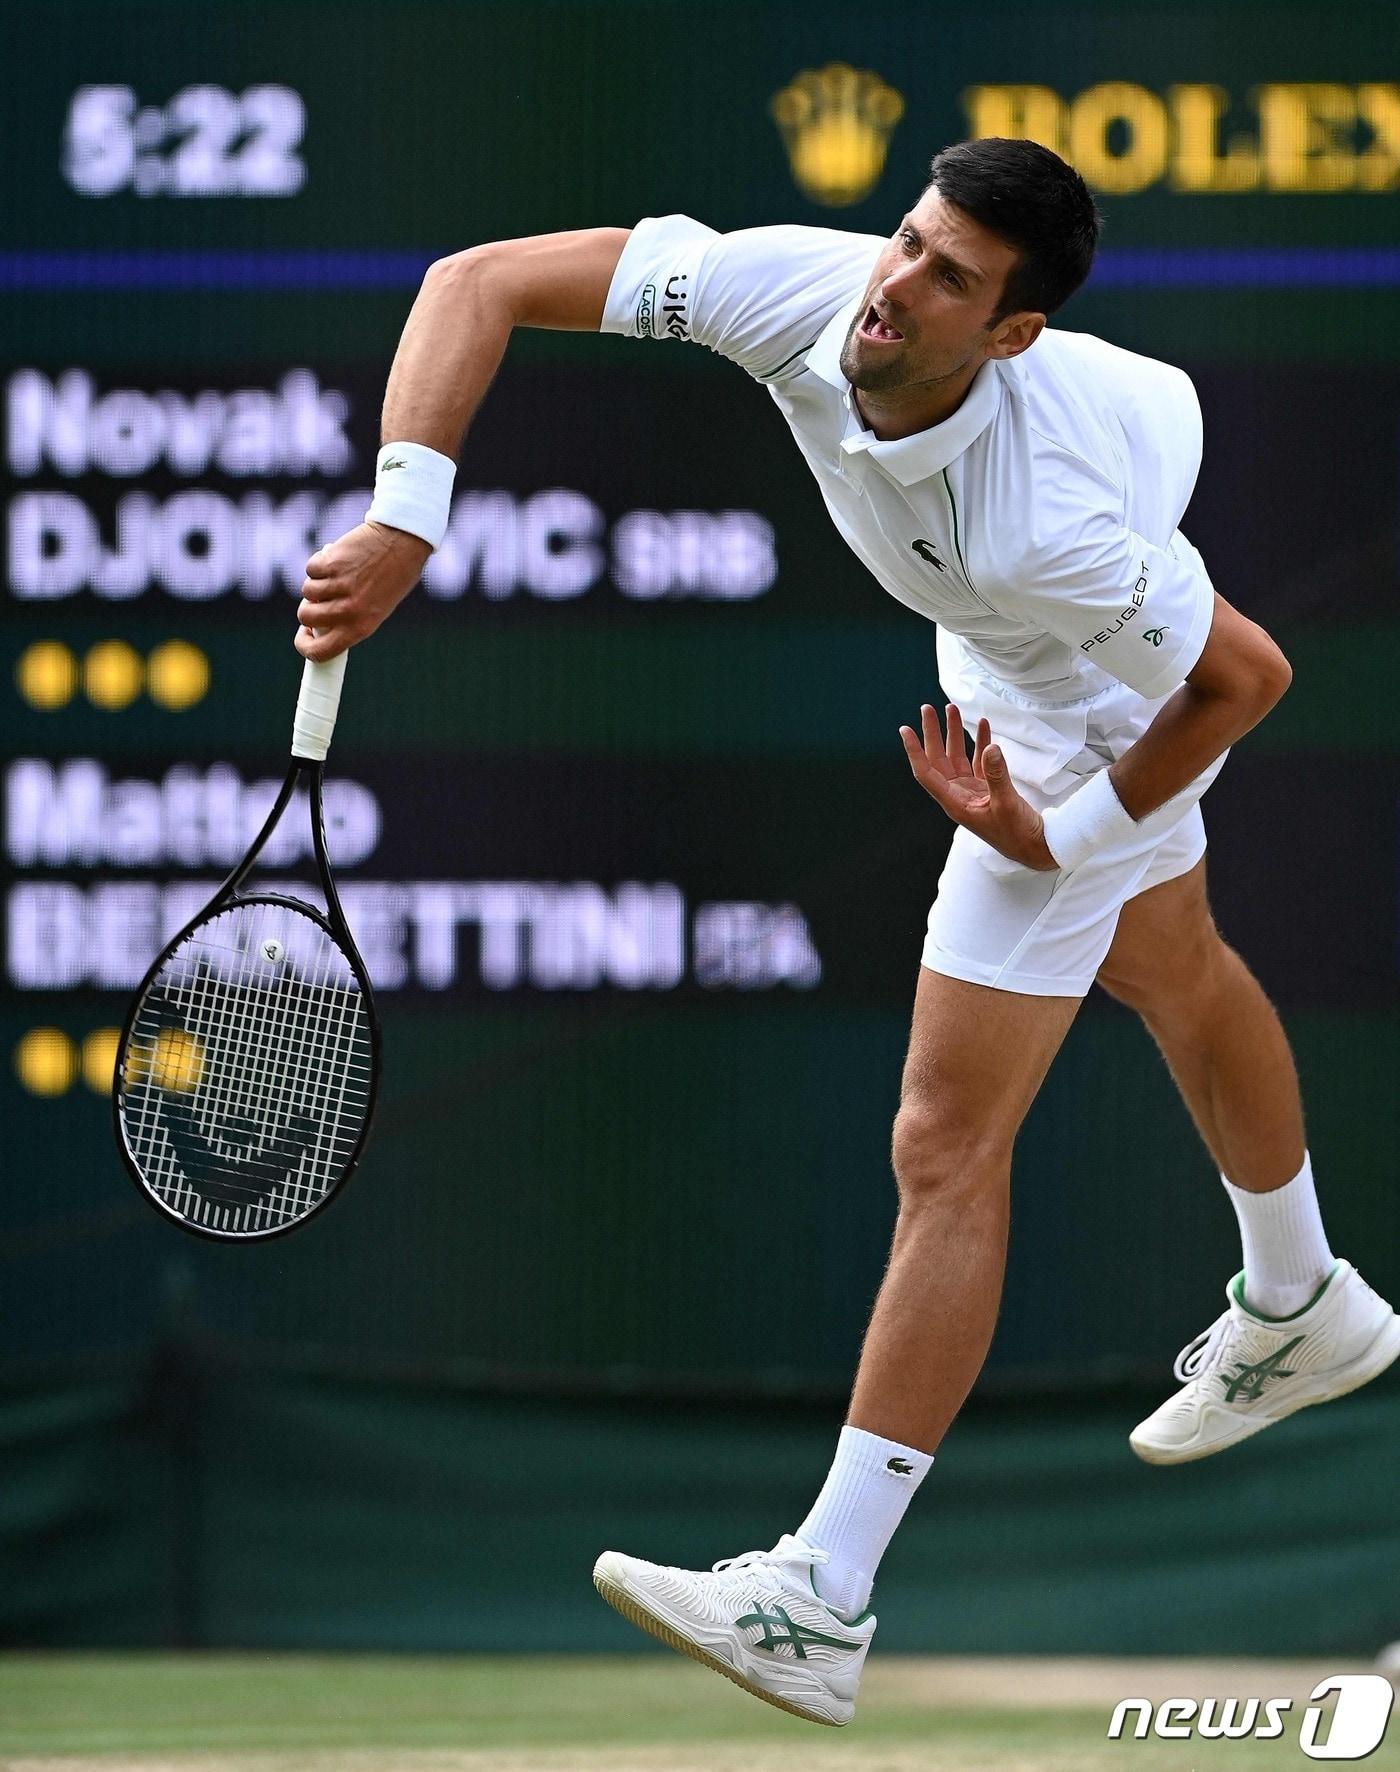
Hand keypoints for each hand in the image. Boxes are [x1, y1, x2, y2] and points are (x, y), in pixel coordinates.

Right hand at [295, 521, 431, 660]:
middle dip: (308, 607)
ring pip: (307, 591)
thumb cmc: (393, 577)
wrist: (403, 543)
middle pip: (306, 617)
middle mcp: (348, 611)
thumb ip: (349, 620)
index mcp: (361, 628)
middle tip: (321, 599)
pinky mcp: (331, 563)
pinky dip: (319, 563)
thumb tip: (319, 626)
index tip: (305, 634)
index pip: (320, 651)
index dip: (305, 645)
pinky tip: (337, 559)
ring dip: (316, 583)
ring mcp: (338, 586)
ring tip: (337, 575)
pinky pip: (310, 569)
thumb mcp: (376, 609)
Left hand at [899, 703, 1055, 870]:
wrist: (1035, 848)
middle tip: (928, 709)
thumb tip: (990, 747)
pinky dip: (980, 743)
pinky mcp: (988, 789)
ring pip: (957, 757)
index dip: (914, 751)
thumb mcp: (1006, 803)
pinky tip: (983, 726)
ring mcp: (972, 792)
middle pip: (938, 760)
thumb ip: (997, 774)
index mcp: (955, 803)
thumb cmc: (1017, 834)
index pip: (926, 773)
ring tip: (952, 709)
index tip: (905, 730)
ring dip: (955, 734)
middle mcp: (958, 796)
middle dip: (933, 733)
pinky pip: (978, 761)